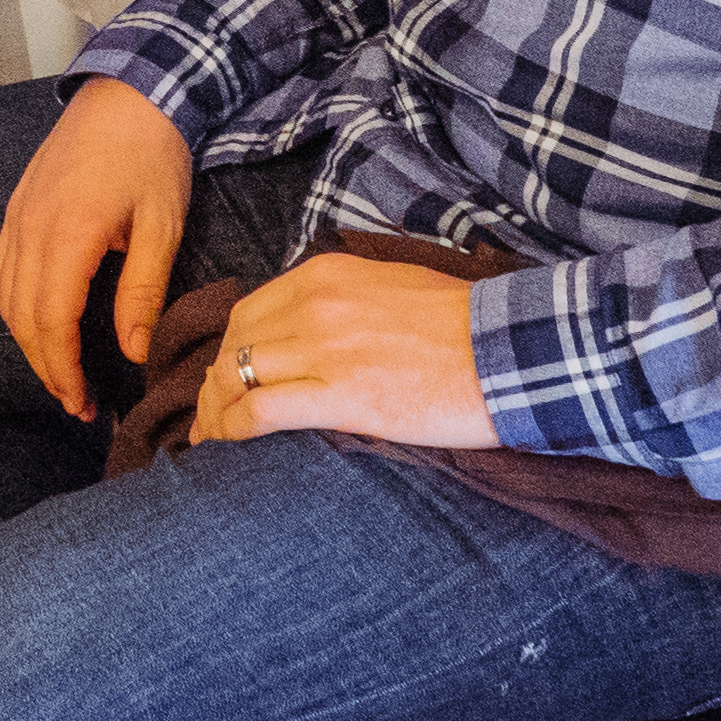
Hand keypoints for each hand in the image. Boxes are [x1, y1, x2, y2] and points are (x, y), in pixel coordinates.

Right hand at [0, 76, 194, 421]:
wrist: (129, 94)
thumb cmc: (152, 157)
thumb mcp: (161, 228)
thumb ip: (142, 292)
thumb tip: (131, 352)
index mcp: (68, 235)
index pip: (52, 321)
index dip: (63, 369)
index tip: (82, 402)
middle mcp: (31, 228)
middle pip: (23, 316)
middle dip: (46, 367)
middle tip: (76, 403)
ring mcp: (18, 215)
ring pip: (7, 296)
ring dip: (29, 341)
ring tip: (60, 371)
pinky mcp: (18, 207)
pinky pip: (4, 269)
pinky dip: (17, 306)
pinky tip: (40, 321)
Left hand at [191, 255, 496, 447]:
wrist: (509, 351)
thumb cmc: (464, 325)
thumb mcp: (392, 286)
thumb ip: (345, 300)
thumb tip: (317, 327)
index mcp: (325, 275)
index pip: (250, 313)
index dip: (230, 349)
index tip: (225, 375)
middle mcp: (314, 304)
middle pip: (236, 345)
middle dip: (215, 381)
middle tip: (211, 412)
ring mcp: (324, 348)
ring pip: (238, 377)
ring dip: (216, 410)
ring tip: (211, 437)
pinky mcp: (341, 395)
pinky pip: (261, 410)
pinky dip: (232, 428)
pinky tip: (226, 445)